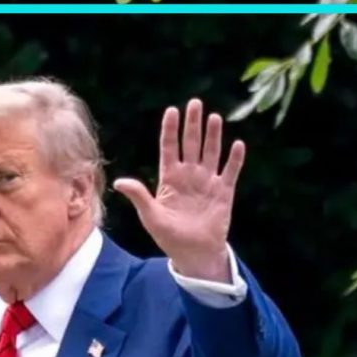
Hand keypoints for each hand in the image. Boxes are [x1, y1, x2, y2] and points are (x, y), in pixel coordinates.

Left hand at [113, 97, 246, 282]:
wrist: (193, 254)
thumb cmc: (169, 237)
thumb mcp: (151, 216)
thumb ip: (139, 196)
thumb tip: (119, 182)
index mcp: (170, 179)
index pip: (170, 148)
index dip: (170, 130)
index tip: (172, 111)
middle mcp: (189, 176)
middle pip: (191, 144)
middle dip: (193, 124)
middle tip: (195, 103)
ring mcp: (207, 183)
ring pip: (211, 153)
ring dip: (213, 136)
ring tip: (214, 117)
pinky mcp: (223, 193)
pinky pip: (230, 172)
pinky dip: (234, 159)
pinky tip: (237, 144)